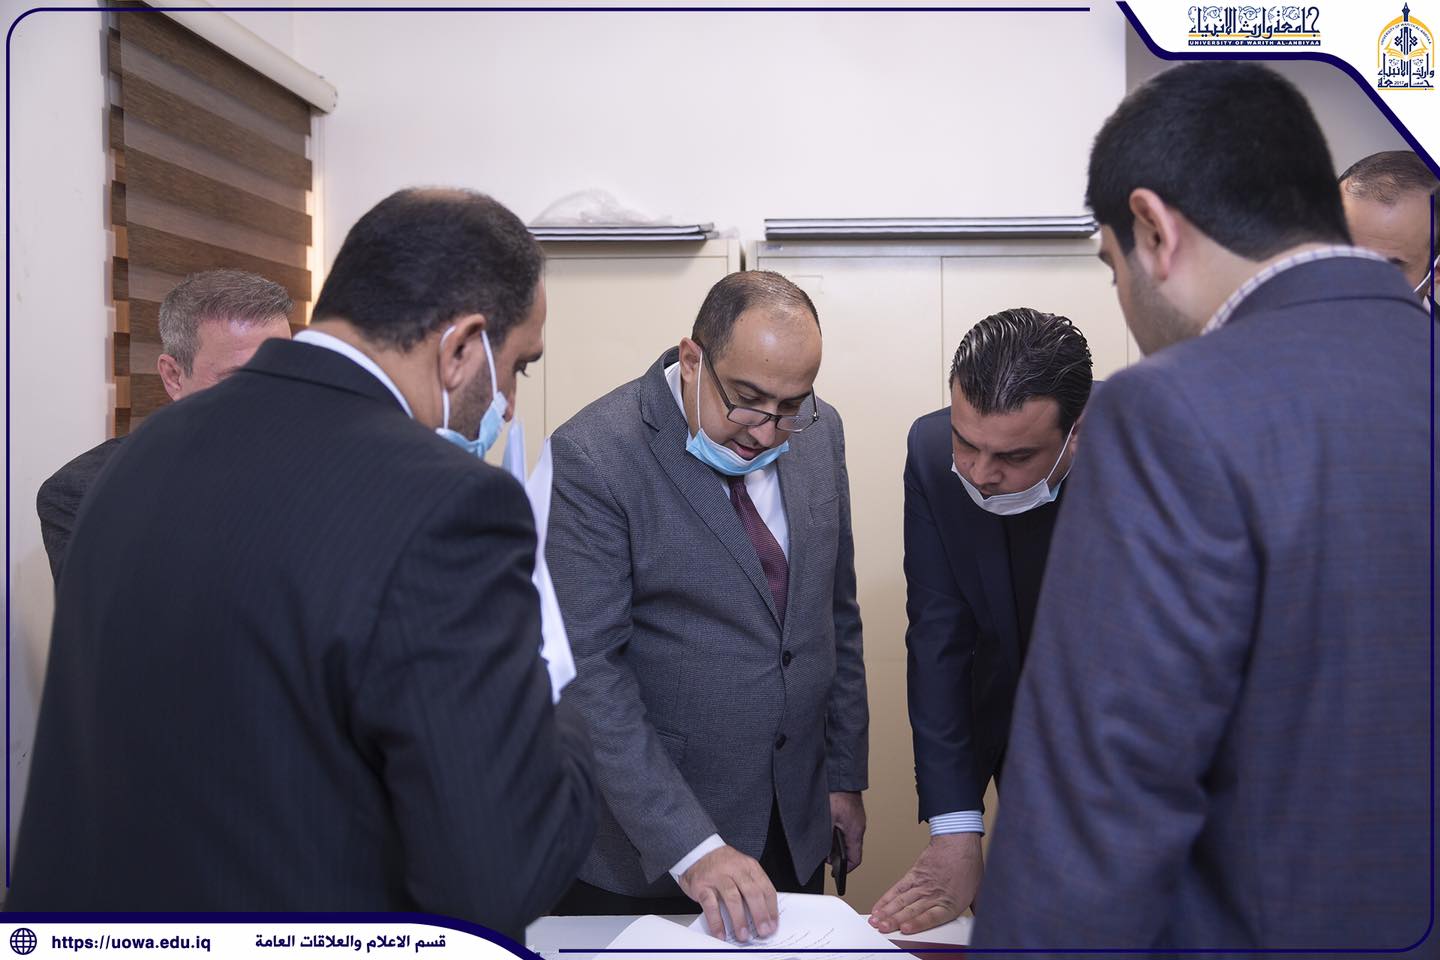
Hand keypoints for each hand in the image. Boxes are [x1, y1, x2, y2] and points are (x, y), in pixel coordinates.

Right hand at [678, 845, 777, 942]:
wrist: (696, 851)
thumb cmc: (722, 865)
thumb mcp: (742, 870)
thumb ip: (752, 888)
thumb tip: (763, 916)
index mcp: (749, 866)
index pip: (766, 888)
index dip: (771, 909)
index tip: (772, 925)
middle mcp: (735, 869)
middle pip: (751, 892)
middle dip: (759, 914)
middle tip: (763, 931)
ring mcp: (717, 876)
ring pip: (732, 898)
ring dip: (739, 919)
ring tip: (743, 935)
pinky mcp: (701, 885)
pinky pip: (710, 905)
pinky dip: (716, 921)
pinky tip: (721, 933)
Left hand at [829, 791, 865, 870]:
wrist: (842, 775)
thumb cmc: (837, 793)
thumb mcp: (827, 819)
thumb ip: (826, 837)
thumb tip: (823, 852)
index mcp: (855, 831)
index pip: (856, 859)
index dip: (847, 869)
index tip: (838, 873)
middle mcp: (859, 826)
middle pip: (852, 849)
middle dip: (840, 856)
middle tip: (827, 858)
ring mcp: (857, 819)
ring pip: (850, 838)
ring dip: (839, 844)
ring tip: (826, 845)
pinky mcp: (853, 812)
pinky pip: (848, 827)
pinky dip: (840, 832)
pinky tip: (830, 829)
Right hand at [868, 833, 982, 934]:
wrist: (959, 840)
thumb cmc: (968, 865)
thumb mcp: (979, 891)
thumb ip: (977, 909)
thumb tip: (984, 923)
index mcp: (951, 902)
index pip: (931, 916)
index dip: (917, 923)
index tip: (905, 929)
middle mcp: (934, 894)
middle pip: (911, 910)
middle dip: (894, 921)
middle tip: (882, 929)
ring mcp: (922, 884)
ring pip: (901, 900)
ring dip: (887, 912)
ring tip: (876, 921)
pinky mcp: (914, 874)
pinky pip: (898, 888)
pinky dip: (886, 898)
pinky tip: (879, 906)